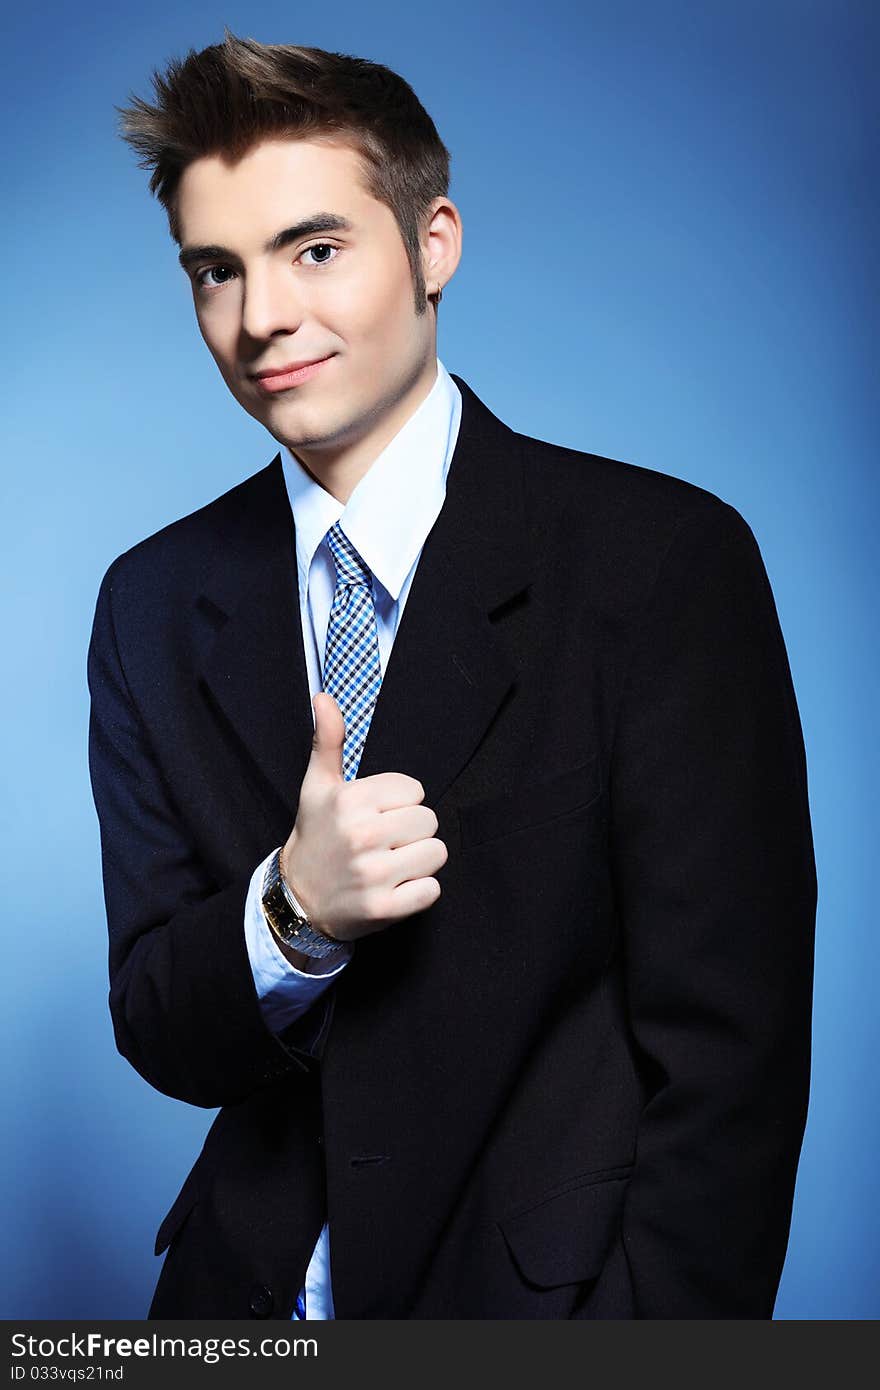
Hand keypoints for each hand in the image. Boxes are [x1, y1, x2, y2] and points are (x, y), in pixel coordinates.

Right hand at [280, 692, 447, 943]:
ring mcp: (374, 874)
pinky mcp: (384, 908)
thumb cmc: (316, 836)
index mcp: (351, 800)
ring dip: (419, 861)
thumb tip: (323, 696)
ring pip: (436, 852)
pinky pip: (432, 889)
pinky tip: (394, 888)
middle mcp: (363, 835)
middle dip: (411, 832)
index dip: (399, 804)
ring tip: (391, 864)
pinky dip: (418, 891)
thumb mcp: (317, 786)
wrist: (298, 899)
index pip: (415, 790)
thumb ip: (328, 740)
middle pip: (428, 820)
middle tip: (383, 843)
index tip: (375, 816)